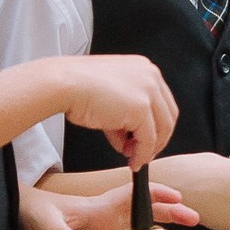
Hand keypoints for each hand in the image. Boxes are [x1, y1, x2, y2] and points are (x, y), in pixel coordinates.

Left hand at [20, 179, 193, 229]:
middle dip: (173, 214)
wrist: (22, 225)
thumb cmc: (34, 214)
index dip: (158, 194)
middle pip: (148, 213)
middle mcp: (111, 218)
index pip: (136, 195)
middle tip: (194, 220)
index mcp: (103, 206)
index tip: (179, 198)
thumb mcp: (46, 222)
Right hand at [63, 55, 177, 168]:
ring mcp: (148, 91)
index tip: (147, 140)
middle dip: (156, 138)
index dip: (156, 124)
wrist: (62, 84)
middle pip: (167, 115)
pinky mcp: (141, 108)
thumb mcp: (109, 96)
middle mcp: (151, 76)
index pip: (161, 101)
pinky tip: (132, 161)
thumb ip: (124, 114)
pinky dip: (142, 154)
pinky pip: (148, 139)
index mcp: (144, 68)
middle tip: (142, 153)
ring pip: (162, 129)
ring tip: (134, 158)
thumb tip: (129, 138)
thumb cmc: (76, 86)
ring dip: (149, 148)